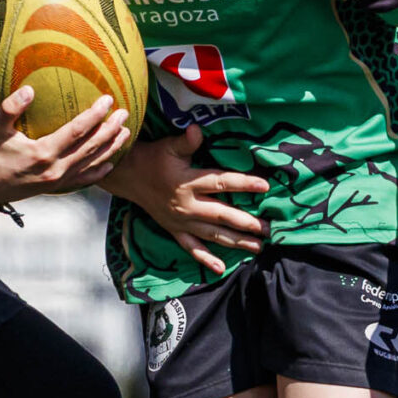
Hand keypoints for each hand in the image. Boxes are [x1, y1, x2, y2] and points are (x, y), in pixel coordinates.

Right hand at [0, 87, 132, 205]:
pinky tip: (111, 164)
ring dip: (111, 148)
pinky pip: (83, 180)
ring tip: (126, 133)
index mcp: (42, 153)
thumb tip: (30, 90)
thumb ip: (10, 108)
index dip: (95, 114)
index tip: (108, 100)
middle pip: (91, 147)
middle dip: (110, 129)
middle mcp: (54, 169)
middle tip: (125, 113)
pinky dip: (99, 172)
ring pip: (91, 163)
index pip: (77, 130)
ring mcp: (56, 181)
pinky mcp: (54, 188)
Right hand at [103, 124, 268, 272]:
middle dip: (246, 222)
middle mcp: (187, 205)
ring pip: (212, 234)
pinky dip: (205, 258)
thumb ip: (185, 141)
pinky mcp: (175, 230)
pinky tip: (221, 269)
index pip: (220, 182)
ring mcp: (181, 221)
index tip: (265, 185)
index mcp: (187, 183)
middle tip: (269, 229)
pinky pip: (191, 248)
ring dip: (235, 241)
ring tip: (258, 246)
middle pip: (221, 215)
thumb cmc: (152, 158)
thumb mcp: (168, 146)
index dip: (243, 183)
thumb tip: (197, 129)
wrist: (128, 177)